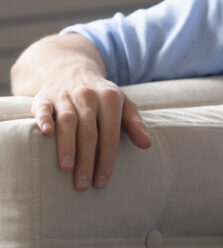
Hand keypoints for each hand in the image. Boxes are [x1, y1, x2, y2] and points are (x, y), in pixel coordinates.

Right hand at [31, 69, 150, 190]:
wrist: (72, 71)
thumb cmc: (101, 96)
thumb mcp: (123, 104)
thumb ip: (134, 124)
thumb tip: (147, 144)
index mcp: (110, 98)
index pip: (110, 134)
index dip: (107, 159)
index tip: (102, 181)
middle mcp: (88, 96)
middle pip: (89, 132)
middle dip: (86, 160)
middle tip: (83, 184)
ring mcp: (65, 96)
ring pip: (67, 122)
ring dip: (67, 145)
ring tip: (66, 168)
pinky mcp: (44, 97)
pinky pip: (43, 108)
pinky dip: (44, 119)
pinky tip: (46, 133)